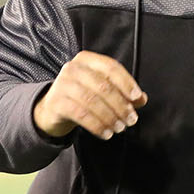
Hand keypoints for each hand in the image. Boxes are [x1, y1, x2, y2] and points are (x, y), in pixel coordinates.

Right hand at [32, 51, 146, 140]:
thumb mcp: (102, 90)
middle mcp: (73, 68)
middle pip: (103, 86)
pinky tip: (106, 133)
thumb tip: (141, 99)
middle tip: (131, 120)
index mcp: (87, 60)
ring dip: (110, 117)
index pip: (111, 67)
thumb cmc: (81, 96)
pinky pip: (81, 114)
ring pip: (92, 101)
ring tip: (119, 128)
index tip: (137, 99)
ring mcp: (62, 84)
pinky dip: (97, 125)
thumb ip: (123, 92)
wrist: (52, 109)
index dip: (126, 83)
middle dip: (120, 105)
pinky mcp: (56, 102)